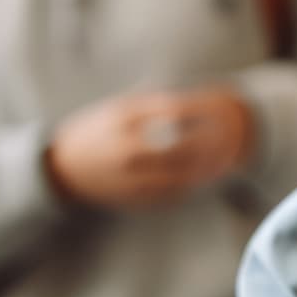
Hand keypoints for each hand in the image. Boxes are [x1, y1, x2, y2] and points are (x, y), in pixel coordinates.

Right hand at [45, 88, 254, 208]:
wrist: (61, 169)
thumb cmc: (93, 132)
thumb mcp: (117, 108)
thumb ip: (151, 103)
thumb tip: (189, 99)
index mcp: (126, 118)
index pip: (176, 111)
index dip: (204, 111)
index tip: (224, 109)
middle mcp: (129, 147)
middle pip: (184, 147)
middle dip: (212, 145)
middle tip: (235, 140)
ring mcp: (131, 175)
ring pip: (181, 175)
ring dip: (207, 171)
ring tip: (228, 163)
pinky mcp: (132, 196)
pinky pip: (170, 194)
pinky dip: (191, 187)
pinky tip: (204, 180)